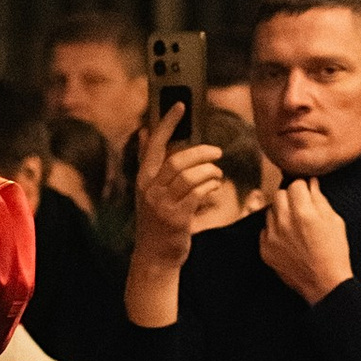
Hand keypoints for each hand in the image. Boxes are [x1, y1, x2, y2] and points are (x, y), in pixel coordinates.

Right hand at [125, 104, 234, 317]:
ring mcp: (162, 204)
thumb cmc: (157, 221)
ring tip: (216, 175)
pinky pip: (199, 193)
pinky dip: (211, 186)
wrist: (154, 256)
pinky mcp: (177, 217)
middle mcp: (150, 189)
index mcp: (144, 179)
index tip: (180, 104)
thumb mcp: (150, 191)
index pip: (154, 144)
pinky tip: (214, 188)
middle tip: (216, 152)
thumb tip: (147, 132)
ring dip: (209, 172)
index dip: (167, 122)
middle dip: (201, 152)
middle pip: (178, 159)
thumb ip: (152, 163)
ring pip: (191, 176)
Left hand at [260, 172, 352, 307]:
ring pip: (270, 211)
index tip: (307, 192)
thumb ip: (319, 199)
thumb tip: (310, 183)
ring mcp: (272, 236)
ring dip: (281, 213)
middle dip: (290, 197)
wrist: (324, 283)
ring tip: (295, 225)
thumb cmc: (334, 252)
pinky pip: (265, 230)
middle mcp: (284, 222)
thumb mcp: (335, 222)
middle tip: (301, 207)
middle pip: (279, 194)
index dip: (303, 186)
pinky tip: (288, 239)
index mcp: (304, 213)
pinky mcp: (264, 249)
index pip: (295, 184)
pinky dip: (274, 230)